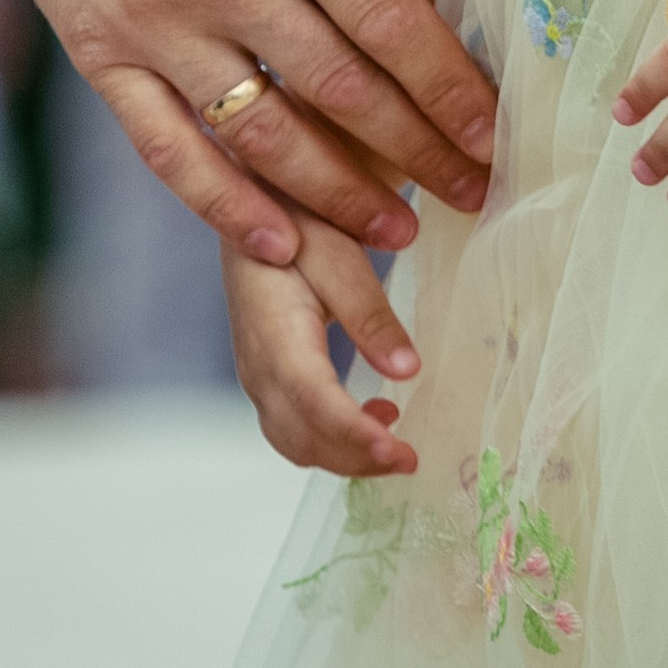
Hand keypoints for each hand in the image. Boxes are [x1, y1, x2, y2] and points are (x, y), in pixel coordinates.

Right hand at [0, 0, 495, 271]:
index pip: (386, 17)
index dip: (448, 85)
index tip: (494, 131)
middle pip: (341, 90)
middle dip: (417, 152)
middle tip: (476, 195)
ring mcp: (151, 20)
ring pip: (264, 134)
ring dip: (338, 195)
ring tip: (398, 233)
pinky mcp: (97, 46)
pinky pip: (168, 145)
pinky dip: (225, 204)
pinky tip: (280, 242)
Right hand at [224, 219, 422, 479]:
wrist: (255, 209)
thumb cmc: (294, 221)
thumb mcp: (337, 252)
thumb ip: (368, 312)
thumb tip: (407, 370)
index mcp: (273, 334)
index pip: (313, 402)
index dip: (356, 435)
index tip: (400, 452)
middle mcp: (257, 366)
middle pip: (303, 438)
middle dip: (357, 459)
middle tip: (412, 458)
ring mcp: (257, 376)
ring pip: (296, 442)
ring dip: (346, 456)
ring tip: (398, 445)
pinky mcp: (266, 378)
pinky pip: (294, 427)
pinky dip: (333, 440)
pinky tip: (374, 417)